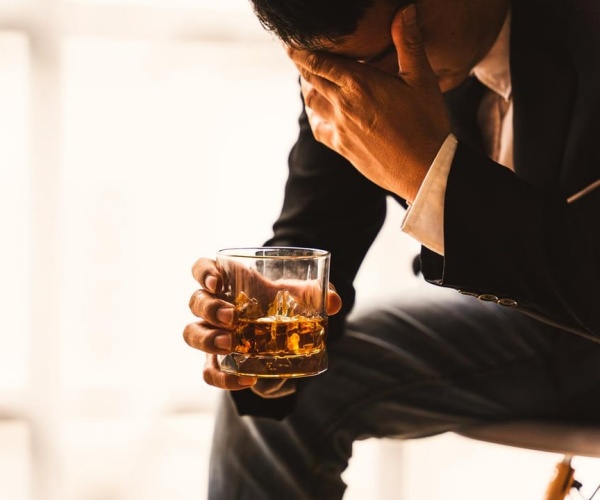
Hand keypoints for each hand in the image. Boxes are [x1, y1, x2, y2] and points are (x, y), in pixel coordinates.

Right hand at [183, 257, 341, 390]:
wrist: (283, 337)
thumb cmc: (282, 304)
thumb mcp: (300, 296)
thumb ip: (316, 294)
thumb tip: (334, 302)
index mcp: (227, 283)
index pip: (201, 269)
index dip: (203, 273)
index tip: (217, 282)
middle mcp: (213, 307)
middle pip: (195, 302)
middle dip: (209, 309)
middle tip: (232, 318)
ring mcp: (211, 334)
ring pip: (191, 334)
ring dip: (207, 339)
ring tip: (230, 344)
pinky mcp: (217, 362)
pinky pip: (208, 372)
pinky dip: (224, 379)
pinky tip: (247, 380)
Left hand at [287, 4, 450, 202]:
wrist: (425, 169)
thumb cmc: (427, 122)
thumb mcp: (421, 78)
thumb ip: (408, 42)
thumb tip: (404, 9)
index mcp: (359, 83)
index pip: (318, 61)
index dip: (299, 50)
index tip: (290, 41)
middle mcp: (343, 105)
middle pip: (310, 79)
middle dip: (301, 64)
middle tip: (296, 54)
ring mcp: (340, 128)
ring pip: (311, 103)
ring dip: (307, 88)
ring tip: (309, 78)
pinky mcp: (342, 148)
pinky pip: (318, 128)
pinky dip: (314, 115)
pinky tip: (318, 110)